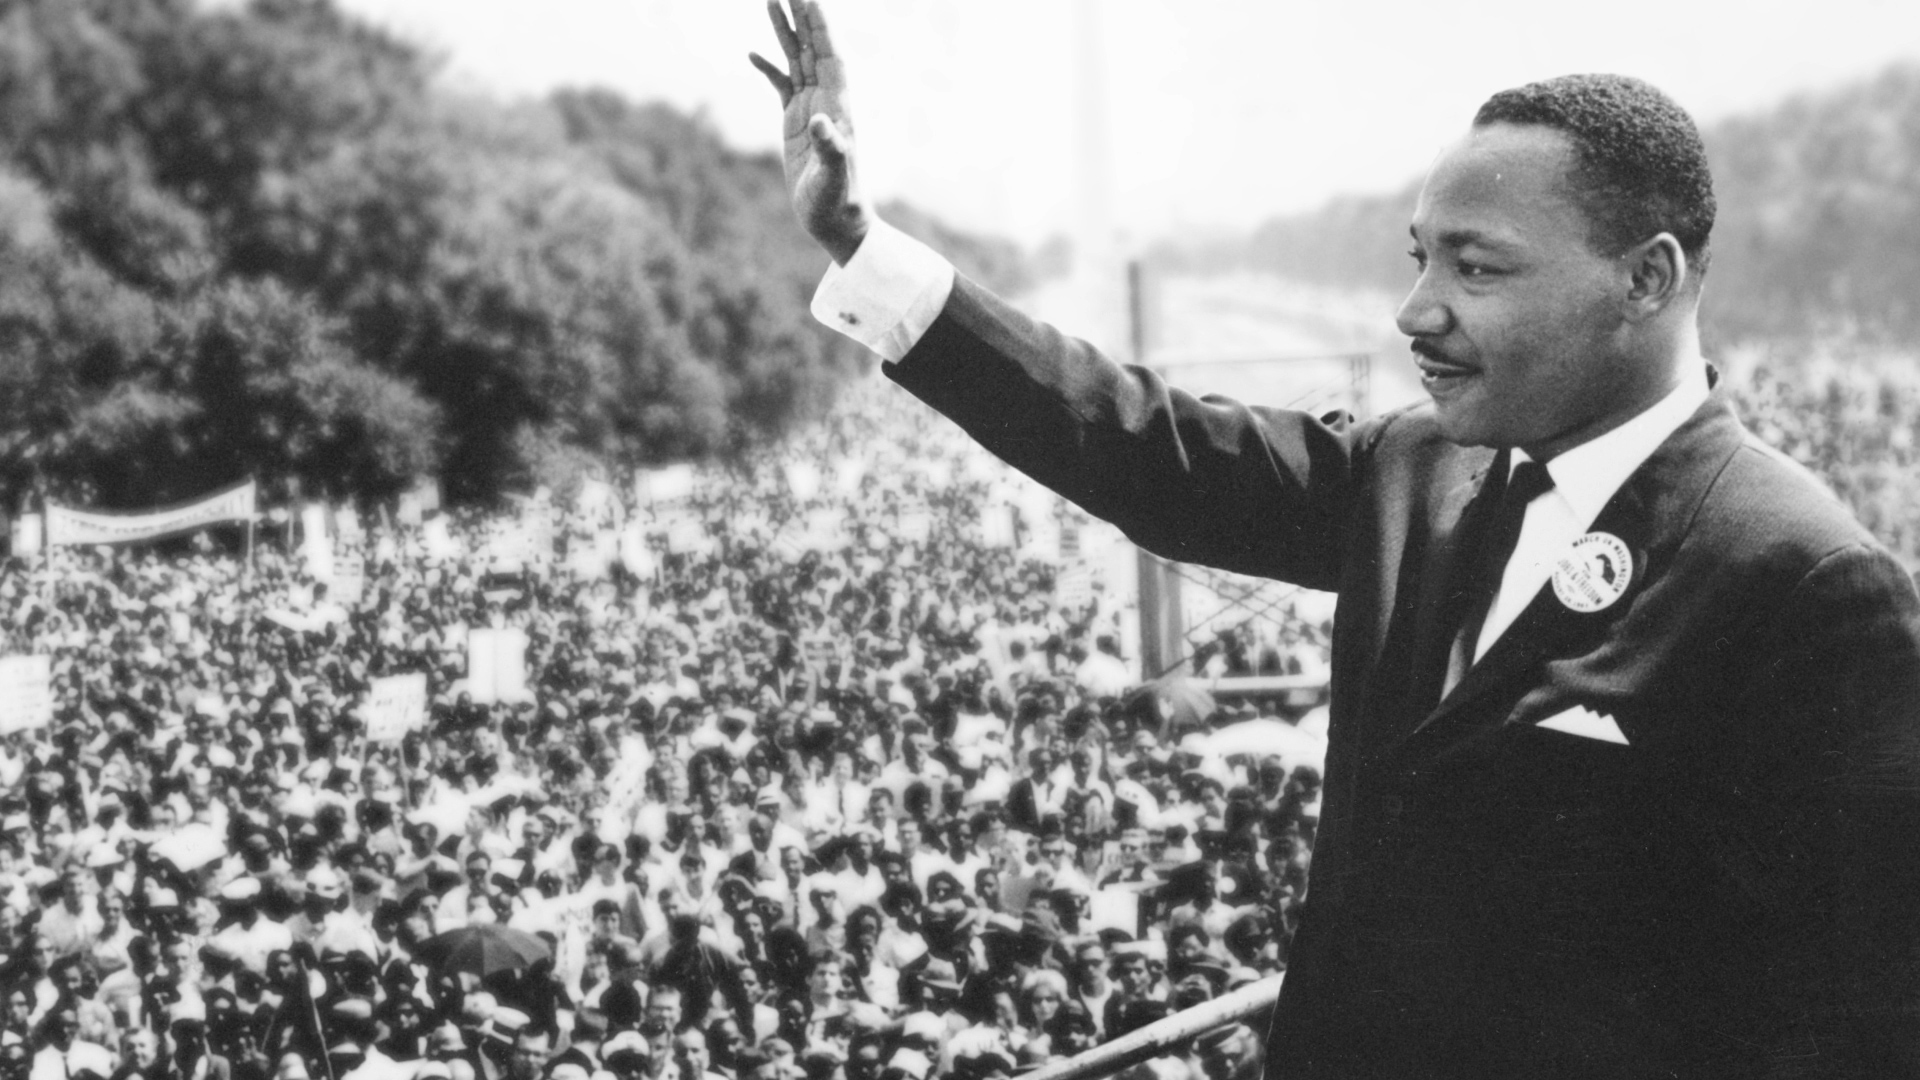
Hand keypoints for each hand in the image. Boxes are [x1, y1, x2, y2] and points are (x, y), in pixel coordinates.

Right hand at [749, 1, 870, 264]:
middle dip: (801, 16)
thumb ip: (831, 150)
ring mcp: (810, 109)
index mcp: (838, 105)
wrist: (837, 222)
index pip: (829, 55)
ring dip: (785, 32)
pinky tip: (752, 53)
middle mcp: (827, 101)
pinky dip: (769, 67)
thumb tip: (820, 123)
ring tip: (771, 0)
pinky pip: (782, 85)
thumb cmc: (839, 203)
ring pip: (797, 60)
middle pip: (813, 48)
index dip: (819, 26)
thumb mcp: (833, 178)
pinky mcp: (796, 123)